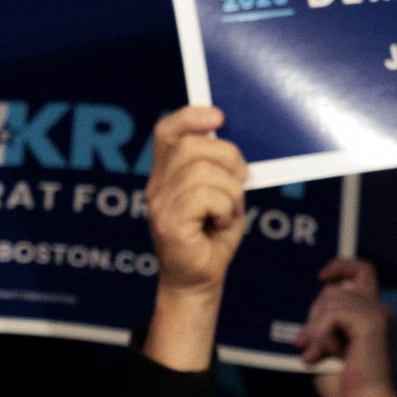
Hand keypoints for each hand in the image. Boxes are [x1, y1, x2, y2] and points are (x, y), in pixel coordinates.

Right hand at [142, 106, 248, 371]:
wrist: (199, 280)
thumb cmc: (211, 236)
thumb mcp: (219, 193)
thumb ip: (216, 166)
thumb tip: (224, 139)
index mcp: (166, 173)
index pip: (167, 131)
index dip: (191, 116)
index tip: (219, 118)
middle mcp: (157, 186)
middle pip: (194, 147)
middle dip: (229, 159)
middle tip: (239, 182)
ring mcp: (160, 205)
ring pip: (205, 172)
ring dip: (230, 192)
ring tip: (227, 211)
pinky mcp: (169, 224)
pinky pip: (207, 197)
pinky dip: (225, 209)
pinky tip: (220, 224)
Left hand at [297, 258, 396, 396]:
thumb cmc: (342, 385)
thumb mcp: (325, 345)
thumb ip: (322, 322)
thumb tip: (310, 304)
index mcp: (371, 314)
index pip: (362, 271)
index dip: (341, 266)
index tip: (322, 276)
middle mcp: (379, 309)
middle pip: (333, 290)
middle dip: (313, 317)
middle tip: (305, 346)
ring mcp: (378, 314)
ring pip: (330, 300)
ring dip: (315, 330)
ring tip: (317, 355)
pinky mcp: (373, 322)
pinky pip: (332, 314)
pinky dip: (321, 335)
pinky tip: (323, 356)